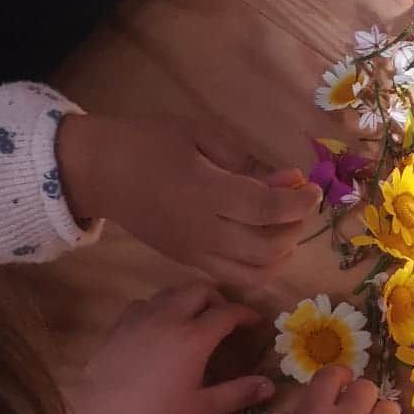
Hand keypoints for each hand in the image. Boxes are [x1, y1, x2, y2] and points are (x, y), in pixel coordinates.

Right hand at [56, 112, 320, 291]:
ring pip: (254, 273)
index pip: (266, 209)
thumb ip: (246, 162)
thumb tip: (286, 181)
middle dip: (294, 229)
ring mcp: (195, 253)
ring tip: (284, 228)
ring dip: (281, 255)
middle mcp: (203, 230)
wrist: (100, 172)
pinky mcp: (188, 263)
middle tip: (298, 207)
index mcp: (205, 192)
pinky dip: (259, 268)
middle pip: (267, 248)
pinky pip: (234, 278)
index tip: (314, 191)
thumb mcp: (199, 135)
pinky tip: (263, 244)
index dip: (298, 203)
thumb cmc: (149, 143)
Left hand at [66, 283, 273, 413]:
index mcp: (194, 336)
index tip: (256, 324)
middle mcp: (170, 316)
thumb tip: (269, 385)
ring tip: (196, 320)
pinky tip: (162, 327)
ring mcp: (142, 315)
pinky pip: (148, 302)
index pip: (228, 312)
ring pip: (173, 291)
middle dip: (218, 299)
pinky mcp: (121, 322)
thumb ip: (237, 393)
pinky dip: (163, 307)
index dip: (246, 315)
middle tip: (226, 319)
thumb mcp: (200, 409)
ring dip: (190, 299)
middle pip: (200, 289)